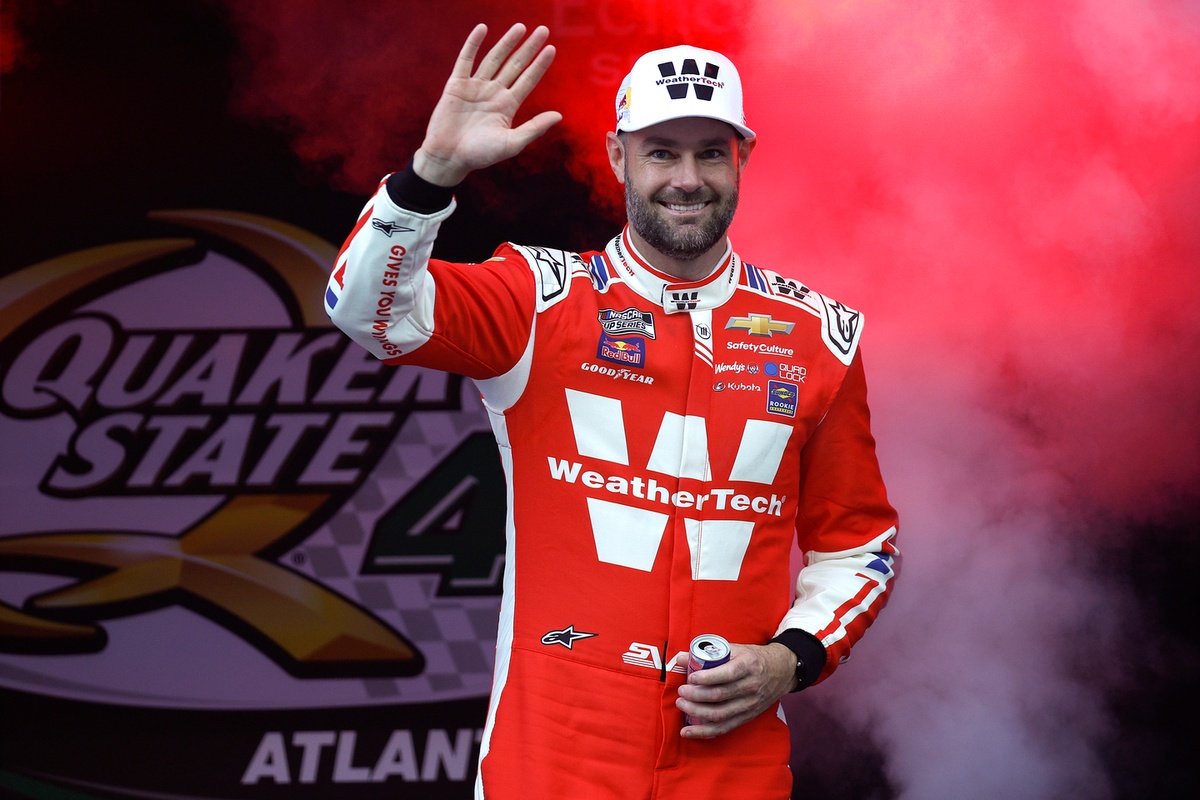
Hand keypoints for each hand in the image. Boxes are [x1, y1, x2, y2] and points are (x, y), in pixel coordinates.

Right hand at [414, 23, 561, 186]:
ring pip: (494, 59)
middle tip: (543, 30)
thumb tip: (559, 115)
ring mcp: (475, 87)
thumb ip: (534, 128)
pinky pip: (466, 60)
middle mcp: (493, 93)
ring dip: (507, 43)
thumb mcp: (511, 143)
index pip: (528, 80)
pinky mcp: (456, 85)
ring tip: (520, 27)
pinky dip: (473, 44)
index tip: (551, 49)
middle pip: (515, 65)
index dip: (539, 65)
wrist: (448, 158)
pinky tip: (483, 29)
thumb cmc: (480, 155)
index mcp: (507, 106)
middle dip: (528, 48)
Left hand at [674, 642, 796, 738]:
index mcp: (747, 666)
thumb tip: (681, 658)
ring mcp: (749, 704)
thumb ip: (709, 653)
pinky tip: (688, 731)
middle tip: (682, 691)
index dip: (706, 678)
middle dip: (696, 695)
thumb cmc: (753, 658)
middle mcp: (750, 687)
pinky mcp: (746, 717)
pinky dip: (705, 732)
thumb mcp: (735, 649)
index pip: (727, 674)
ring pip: (720, 714)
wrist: (781, 671)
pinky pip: (724, 728)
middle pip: (720, 696)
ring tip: (682, 705)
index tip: (691, 677)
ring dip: (697, 712)